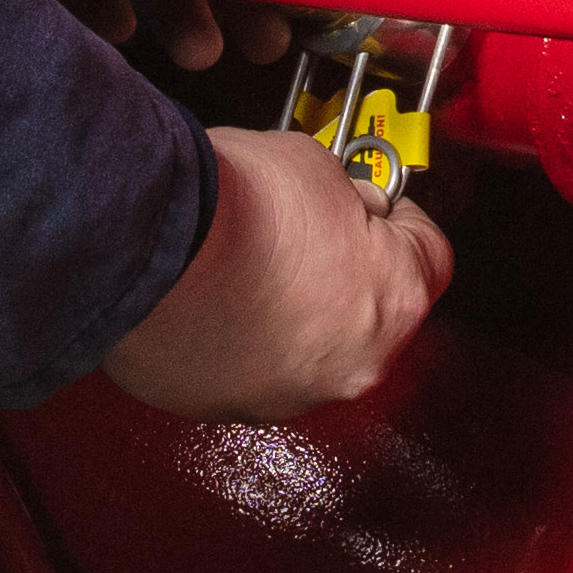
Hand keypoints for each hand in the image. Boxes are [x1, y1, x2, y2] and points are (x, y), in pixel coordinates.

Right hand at [100, 128, 448, 421]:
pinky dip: (237, 344)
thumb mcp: (316, 164)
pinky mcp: (227, 409)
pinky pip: (249, 374)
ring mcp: (289, 395)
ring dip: (290, 319)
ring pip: (309, 354)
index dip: (400, 221)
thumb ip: (348, 196)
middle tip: (305, 237)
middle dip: (345, 275)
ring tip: (246, 271)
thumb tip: (345, 205)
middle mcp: (355, 364)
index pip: (430, 256)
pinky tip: (211, 302)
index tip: (375, 208)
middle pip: (371, 314)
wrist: (141, 242)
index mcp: (396, 298)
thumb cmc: (229, 205)